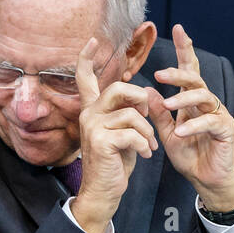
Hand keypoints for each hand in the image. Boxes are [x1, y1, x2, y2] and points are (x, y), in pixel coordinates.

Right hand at [69, 36, 158, 232]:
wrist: (103, 191)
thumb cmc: (114, 162)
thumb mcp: (122, 132)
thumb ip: (128, 112)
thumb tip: (144, 96)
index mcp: (91, 110)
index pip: (84, 79)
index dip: (86, 59)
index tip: (92, 41)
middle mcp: (88, 115)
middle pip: (119, 90)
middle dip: (141, 100)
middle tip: (147, 117)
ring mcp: (92, 127)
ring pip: (131, 114)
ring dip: (147, 131)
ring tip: (148, 146)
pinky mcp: (101, 141)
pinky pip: (133, 133)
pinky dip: (144, 144)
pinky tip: (144, 154)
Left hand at [149, 24, 233, 211]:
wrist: (206, 180)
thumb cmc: (189, 155)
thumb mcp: (166, 133)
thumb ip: (159, 113)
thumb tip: (145, 90)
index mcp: (192, 102)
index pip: (188, 71)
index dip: (185, 50)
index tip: (179, 28)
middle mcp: (207, 104)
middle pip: (196, 79)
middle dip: (179, 73)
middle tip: (159, 74)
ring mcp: (219, 114)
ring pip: (204, 96)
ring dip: (183, 100)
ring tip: (167, 106)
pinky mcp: (226, 129)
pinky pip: (211, 121)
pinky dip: (193, 126)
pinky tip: (180, 133)